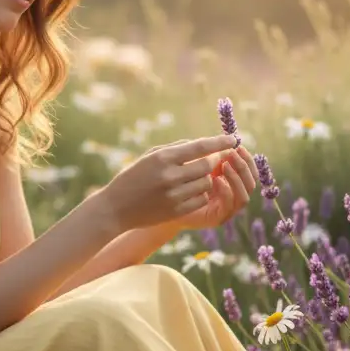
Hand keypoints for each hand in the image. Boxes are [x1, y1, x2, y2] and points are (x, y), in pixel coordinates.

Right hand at [96, 134, 239, 233]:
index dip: (220, 142)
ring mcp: (173, 195)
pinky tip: (192, 189)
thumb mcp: (150, 156)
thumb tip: (202, 144)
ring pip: (205, 183)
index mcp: (163, 158)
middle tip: (218, 158)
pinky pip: (200, 199)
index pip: (200, 147)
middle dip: (215, 161)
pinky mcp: (175, 211)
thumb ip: (175, 148)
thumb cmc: (133, 176)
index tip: (233, 139)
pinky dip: (201, 193)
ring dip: (207, 177)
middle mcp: (169, 176)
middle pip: (207, 166)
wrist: (116, 207)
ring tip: (197, 175)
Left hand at [171, 144, 258, 230]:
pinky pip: (230, 205)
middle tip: (231, 154)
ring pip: (245, 195)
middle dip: (243, 166)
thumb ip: (209, 154)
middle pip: (251, 182)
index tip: (237, 145)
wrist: (163, 202)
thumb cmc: (178, 179)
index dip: (246, 158)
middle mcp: (233, 194)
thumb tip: (224, 141)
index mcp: (232, 180)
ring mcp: (227, 208)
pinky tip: (216, 180)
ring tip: (224, 165)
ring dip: (236, 178)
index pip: (250, 170)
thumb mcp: (195, 162)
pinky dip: (227, 191)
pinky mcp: (218, 217)